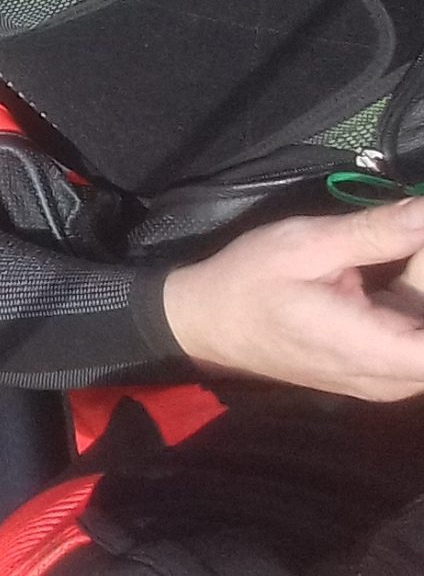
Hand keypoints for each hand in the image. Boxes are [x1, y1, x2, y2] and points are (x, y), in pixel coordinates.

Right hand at [163, 197, 423, 400]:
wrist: (208, 322)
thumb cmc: (249, 284)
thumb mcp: (306, 245)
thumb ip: (377, 232)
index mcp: (376, 351)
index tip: (412, 248)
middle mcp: (395, 378)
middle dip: (423, 272)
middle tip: (398, 232)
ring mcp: (390, 379)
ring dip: (417, 282)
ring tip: (374, 254)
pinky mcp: (382, 370)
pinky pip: (416, 334)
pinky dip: (410, 296)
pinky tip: (376, 269)